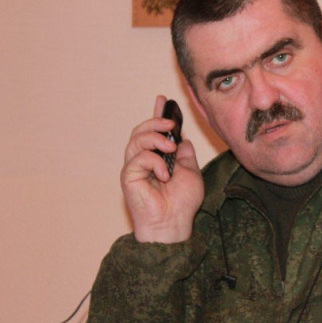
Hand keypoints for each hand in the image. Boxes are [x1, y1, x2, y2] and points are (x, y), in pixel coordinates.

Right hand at [121, 96, 203, 242]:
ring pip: (136, 139)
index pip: (155, 132)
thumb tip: (182, 140)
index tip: (163, 99)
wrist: (174, 223)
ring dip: (155, 138)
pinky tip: (164, 175)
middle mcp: (143, 160)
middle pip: (141, 130)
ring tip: (170, 148)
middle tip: (170, 125)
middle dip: (155, 121)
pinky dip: (155, 162)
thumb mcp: (191, 172)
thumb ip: (185, 154)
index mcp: (158, 158)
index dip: (157, 115)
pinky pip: (139, 158)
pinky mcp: (128, 176)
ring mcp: (134, 168)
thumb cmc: (182, 203)